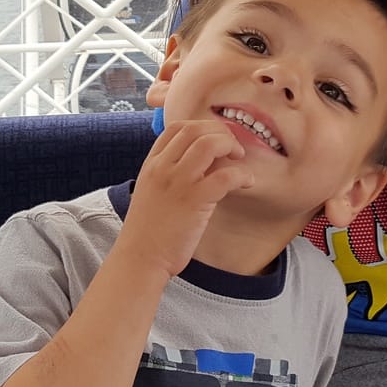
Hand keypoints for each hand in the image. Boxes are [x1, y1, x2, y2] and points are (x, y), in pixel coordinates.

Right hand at [113, 120, 253, 277]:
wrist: (140, 258)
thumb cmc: (148, 231)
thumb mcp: (151, 192)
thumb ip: (168, 174)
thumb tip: (201, 165)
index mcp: (152, 164)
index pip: (177, 127)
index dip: (202, 127)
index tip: (215, 140)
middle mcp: (163, 167)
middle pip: (195, 129)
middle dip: (219, 132)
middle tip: (232, 149)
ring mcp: (178, 182)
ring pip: (210, 144)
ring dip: (230, 146)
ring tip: (239, 159)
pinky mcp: (195, 201)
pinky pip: (226, 175)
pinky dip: (242, 174)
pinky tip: (247, 182)